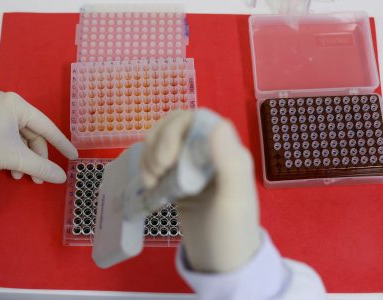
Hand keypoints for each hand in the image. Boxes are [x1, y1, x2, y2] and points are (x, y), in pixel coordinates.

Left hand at [0, 92, 77, 183]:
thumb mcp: (15, 157)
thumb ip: (42, 167)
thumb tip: (62, 177)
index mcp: (17, 104)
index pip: (46, 126)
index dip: (62, 144)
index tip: (73, 156)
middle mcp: (9, 104)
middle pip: (34, 135)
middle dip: (37, 158)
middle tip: (41, 177)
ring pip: (22, 140)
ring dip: (25, 160)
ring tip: (22, 176)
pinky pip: (11, 139)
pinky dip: (14, 155)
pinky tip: (12, 170)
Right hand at [140, 110, 260, 272]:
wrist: (220, 263)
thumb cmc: (231, 232)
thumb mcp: (233, 198)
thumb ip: (229, 161)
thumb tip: (218, 123)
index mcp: (227, 150)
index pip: (196, 120)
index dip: (174, 131)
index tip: (166, 160)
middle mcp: (210, 153)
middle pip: (176, 126)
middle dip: (159, 143)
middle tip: (156, 172)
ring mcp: (193, 166)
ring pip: (164, 141)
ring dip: (151, 155)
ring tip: (152, 182)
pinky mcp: (179, 179)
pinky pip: (159, 160)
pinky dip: (149, 167)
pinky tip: (151, 185)